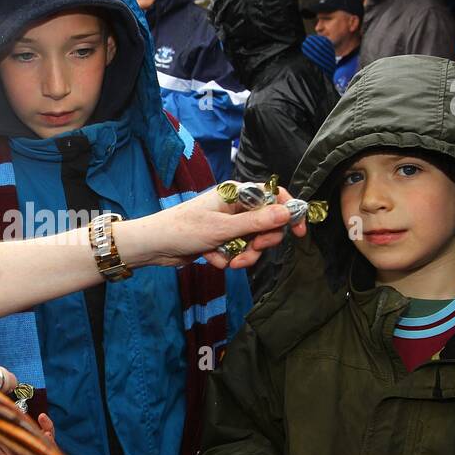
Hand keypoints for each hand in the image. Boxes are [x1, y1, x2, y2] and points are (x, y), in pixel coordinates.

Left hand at [119, 186, 308, 271]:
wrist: (155, 246)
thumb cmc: (184, 229)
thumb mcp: (224, 228)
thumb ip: (257, 222)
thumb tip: (287, 213)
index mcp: (236, 193)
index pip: (273, 196)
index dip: (288, 211)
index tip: (299, 230)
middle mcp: (235, 206)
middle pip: (267, 223)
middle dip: (261, 241)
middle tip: (253, 250)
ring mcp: (228, 224)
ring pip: (252, 242)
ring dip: (244, 255)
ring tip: (229, 261)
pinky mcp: (221, 240)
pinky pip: (237, 251)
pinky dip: (228, 258)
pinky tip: (212, 258)